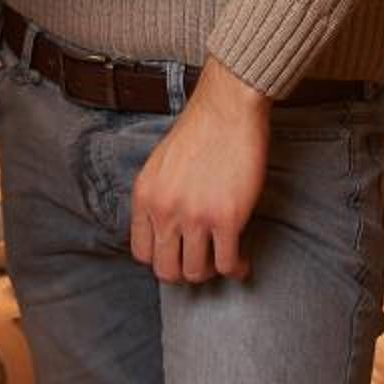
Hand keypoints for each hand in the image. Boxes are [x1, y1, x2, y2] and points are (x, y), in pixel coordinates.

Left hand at [129, 64, 269, 283]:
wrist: (227, 109)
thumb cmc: (199, 133)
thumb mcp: (160, 166)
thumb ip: (158, 198)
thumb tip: (164, 232)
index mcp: (144, 196)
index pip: (141, 252)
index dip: (162, 259)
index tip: (179, 254)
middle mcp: (164, 210)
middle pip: (167, 271)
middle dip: (186, 272)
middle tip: (203, 262)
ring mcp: (195, 216)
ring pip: (197, 273)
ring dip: (212, 272)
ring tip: (222, 259)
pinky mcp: (227, 218)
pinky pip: (227, 264)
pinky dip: (236, 268)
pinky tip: (242, 261)